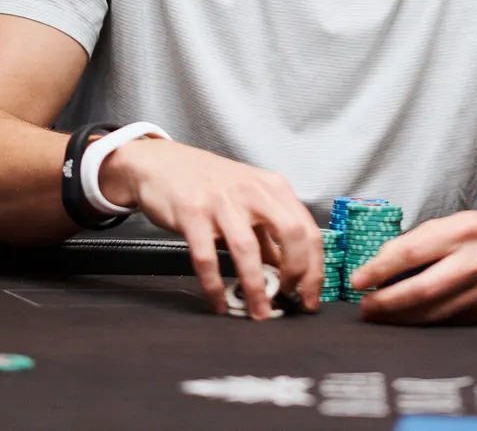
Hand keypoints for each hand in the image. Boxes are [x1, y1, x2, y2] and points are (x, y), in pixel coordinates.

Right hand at [101, 139, 321, 319]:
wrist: (162, 162)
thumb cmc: (209, 184)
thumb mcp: (248, 199)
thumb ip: (268, 233)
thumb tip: (288, 273)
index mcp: (273, 188)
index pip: (308, 230)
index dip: (314, 268)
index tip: (310, 297)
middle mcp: (253, 191)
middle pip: (292, 234)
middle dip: (296, 275)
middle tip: (289, 301)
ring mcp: (222, 201)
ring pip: (248, 250)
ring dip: (256, 288)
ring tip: (259, 313)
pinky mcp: (192, 213)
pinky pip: (207, 258)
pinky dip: (214, 286)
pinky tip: (218, 304)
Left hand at [349, 206, 476, 324]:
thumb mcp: (459, 222)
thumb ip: (423, 240)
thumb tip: (382, 263)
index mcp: (463, 231)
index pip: (411, 252)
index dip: (379, 269)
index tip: (357, 280)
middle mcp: (475, 260)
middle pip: (421, 288)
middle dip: (387, 302)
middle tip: (365, 307)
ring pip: (433, 312)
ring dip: (401, 318)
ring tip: (379, 316)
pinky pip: (449, 322)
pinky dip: (424, 323)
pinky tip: (408, 322)